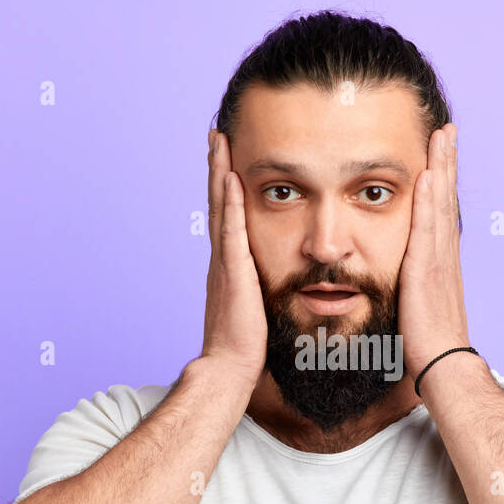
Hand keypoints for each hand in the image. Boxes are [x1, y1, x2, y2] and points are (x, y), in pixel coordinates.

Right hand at [199, 128, 267, 388]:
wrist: (230, 368)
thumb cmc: (248, 349)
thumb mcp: (260, 311)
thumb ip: (265, 292)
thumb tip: (287, 285)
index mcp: (230, 267)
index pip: (228, 217)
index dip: (226, 187)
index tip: (227, 158)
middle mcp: (222, 259)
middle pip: (219, 203)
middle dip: (217, 167)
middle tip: (216, 134)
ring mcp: (225, 263)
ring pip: (221, 208)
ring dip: (218, 172)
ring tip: (218, 140)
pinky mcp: (233, 272)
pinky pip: (231, 230)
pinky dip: (230, 202)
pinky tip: (231, 178)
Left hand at [397, 123, 470, 380]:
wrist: (443, 366)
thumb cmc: (427, 346)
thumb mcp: (415, 308)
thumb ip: (410, 289)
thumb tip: (401, 285)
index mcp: (439, 263)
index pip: (440, 212)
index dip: (441, 181)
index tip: (440, 153)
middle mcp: (443, 255)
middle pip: (445, 198)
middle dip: (446, 162)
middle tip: (445, 129)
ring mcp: (438, 261)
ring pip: (440, 205)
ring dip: (441, 168)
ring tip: (441, 136)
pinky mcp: (426, 270)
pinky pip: (427, 228)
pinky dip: (430, 200)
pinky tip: (428, 175)